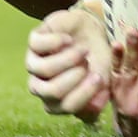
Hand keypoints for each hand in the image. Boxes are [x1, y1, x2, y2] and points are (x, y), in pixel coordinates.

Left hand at [25, 7, 111, 122]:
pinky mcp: (33, 43)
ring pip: (45, 69)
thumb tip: (95, 107)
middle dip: (75, 77)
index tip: (99, 78)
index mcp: (59, 102)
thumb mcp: (104, 76)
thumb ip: (100, 93)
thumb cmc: (96, 58)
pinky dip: (57, 41)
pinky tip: (69, 39)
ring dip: (68, 59)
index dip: (85, 93)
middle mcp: (43, 87)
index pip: (68, 107)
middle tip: (88, 63)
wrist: (90, 29)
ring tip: (83, 50)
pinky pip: (38, 45)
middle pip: (53, 92)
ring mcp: (35, 65)